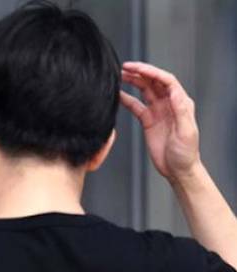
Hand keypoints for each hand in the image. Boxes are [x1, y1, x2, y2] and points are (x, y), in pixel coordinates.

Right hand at [120, 62, 200, 181]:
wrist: (178, 170)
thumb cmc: (185, 153)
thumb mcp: (186, 131)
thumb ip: (181, 111)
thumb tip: (175, 92)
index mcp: (180, 103)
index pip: (166, 81)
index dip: (152, 72)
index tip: (137, 68)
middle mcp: (169, 104)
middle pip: (154, 82)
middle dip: (140, 72)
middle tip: (124, 68)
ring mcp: (158, 111)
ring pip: (144, 90)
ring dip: (133, 81)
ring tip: (119, 76)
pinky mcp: (148, 121)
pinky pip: (136, 106)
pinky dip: (127, 99)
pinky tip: (117, 95)